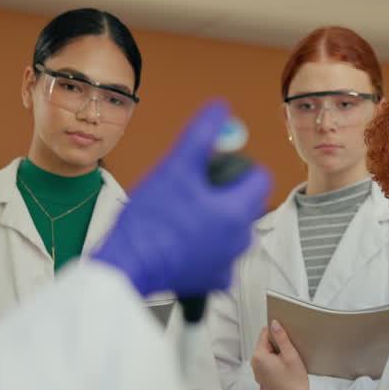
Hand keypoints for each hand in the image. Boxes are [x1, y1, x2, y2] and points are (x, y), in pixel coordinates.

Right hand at [92, 101, 272, 296]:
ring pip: (231, 230)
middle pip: (246, 204)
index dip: (239, 167)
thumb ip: (202, 134)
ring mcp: (227, 263)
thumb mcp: (176, 167)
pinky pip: (217, 257)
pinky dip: (204, 248)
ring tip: (181, 216)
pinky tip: (180, 240)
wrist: (128, 266)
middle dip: (224, 194)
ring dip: (214, 220)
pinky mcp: (212, 281)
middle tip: (192, 191)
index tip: (215, 168)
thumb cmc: (149, 222)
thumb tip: (220, 108)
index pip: (260, 178)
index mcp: (237, 211)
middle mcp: (240, 240)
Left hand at [251, 321, 309, 389]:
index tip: (286, 337)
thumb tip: (274, 323)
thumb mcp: (290, 354)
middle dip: (276, 344)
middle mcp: (254, 365)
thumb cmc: (296, 379)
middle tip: (289, 351)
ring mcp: (257, 373)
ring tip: (288, 361)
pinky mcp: (263, 379)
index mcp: (258, 356)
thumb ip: (281, 337)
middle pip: (264, 344)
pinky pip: (267, 364)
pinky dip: (275, 363)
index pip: (264, 334)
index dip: (276, 333)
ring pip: (266, 354)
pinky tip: (285, 368)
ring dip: (276, 354)